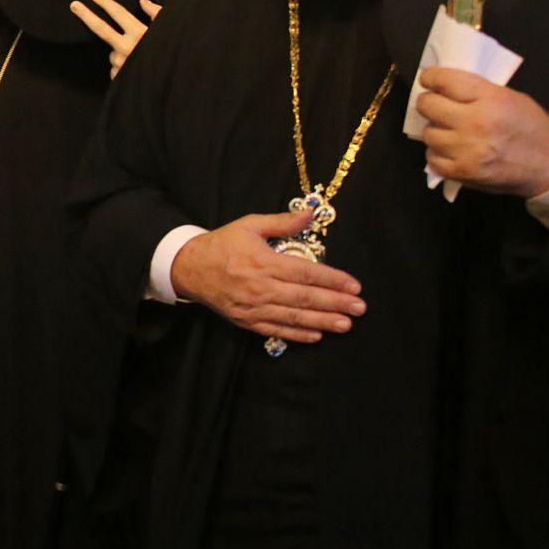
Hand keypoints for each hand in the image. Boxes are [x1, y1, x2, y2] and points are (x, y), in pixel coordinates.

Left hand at [70, 0, 162, 77]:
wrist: (170, 84)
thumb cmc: (169, 55)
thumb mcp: (167, 32)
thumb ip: (156, 14)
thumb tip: (143, 1)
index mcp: (140, 34)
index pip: (119, 14)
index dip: (105, 3)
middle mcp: (127, 48)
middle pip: (101, 29)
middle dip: (86, 15)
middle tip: (74, 5)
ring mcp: (120, 64)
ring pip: (112, 53)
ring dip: (120, 53)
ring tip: (138, 59)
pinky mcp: (118, 78)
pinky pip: (116, 69)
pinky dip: (122, 68)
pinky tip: (135, 70)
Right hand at [170, 210, 365, 344]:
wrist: (188, 268)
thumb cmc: (222, 244)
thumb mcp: (249, 225)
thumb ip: (281, 222)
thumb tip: (310, 214)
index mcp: (263, 261)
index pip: (305, 273)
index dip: (333, 280)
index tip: (354, 285)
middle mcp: (259, 287)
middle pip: (304, 298)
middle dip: (335, 303)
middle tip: (360, 308)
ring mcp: (252, 307)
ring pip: (293, 317)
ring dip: (322, 322)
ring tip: (345, 325)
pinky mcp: (245, 320)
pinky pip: (275, 330)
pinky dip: (296, 334)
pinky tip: (316, 335)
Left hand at [416, 67, 548, 197]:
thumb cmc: (530, 126)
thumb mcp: (509, 97)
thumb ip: (476, 90)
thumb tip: (441, 86)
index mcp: (491, 99)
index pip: (444, 80)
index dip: (431, 77)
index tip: (429, 80)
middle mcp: (476, 123)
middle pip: (428, 106)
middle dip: (429, 103)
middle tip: (437, 106)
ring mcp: (467, 150)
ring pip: (428, 134)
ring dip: (436, 131)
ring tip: (451, 131)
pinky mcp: (463, 173)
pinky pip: (432, 159)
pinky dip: (438, 154)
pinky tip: (452, 151)